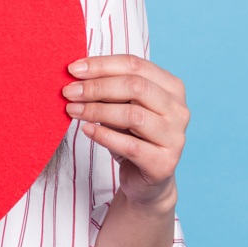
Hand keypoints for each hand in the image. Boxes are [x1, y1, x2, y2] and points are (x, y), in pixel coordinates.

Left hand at [62, 55, 188, 212]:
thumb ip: (108, 89)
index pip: (135, 65)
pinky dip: (104, 135)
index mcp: (171, 87)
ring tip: (72, 111)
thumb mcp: (121, 106)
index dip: (102, 65)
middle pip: (136, 86)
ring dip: (97, 111)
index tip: (73, 69)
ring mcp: (175, 137)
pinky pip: (131, 146)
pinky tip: (86, 130)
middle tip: (69, 92)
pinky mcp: (164, 163)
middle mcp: (178, 110)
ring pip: (133, 115)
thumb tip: (76, 75)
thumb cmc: (132, 136)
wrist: (145, 181)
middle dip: (97, 87)